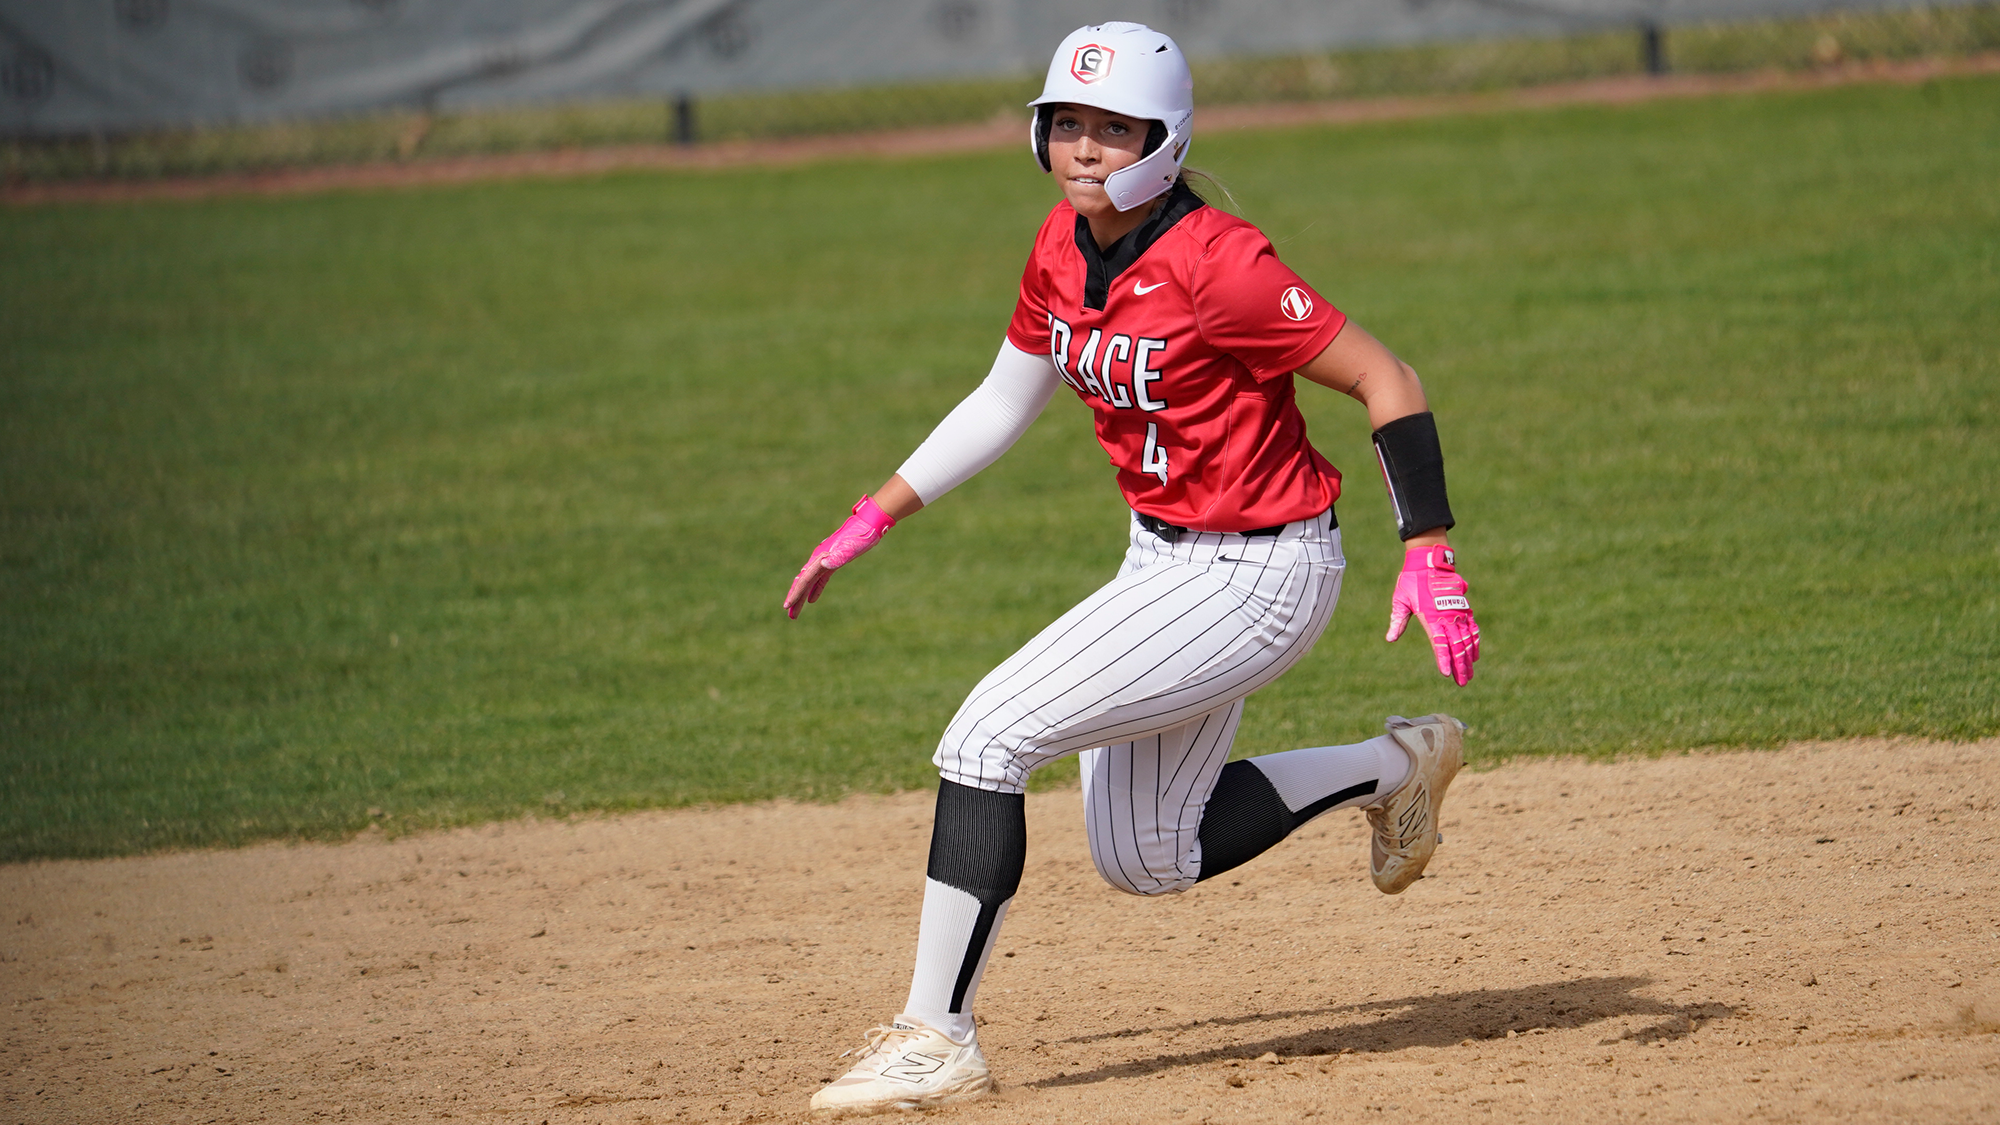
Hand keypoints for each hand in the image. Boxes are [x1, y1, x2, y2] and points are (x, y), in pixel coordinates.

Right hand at [783, 496, 896, 618]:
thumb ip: (838, 557)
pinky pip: (820, 579)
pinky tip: (812, 600)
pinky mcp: (832, 562)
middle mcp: (819, 560)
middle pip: (804, 582)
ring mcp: (824, 561)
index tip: (787, 606)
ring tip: (795, 612)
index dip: (795, 593)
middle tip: (790, 615)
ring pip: (810, 582)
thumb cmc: (860, 536)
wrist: (868, 525)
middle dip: (796, 599)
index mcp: (821, 558)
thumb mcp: (850, 548)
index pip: (805, 579)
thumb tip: (824, 564)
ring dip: (802, 596)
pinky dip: (816, 589)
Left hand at [1386, 543, 1478, 684]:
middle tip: (1463, 682)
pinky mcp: (1463, 606)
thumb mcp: (1400, 600)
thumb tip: (1390, 638)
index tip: (1447, 673)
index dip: (1443, 659)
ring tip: (1470, 674)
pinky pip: (1471, 627)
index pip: (1439, 643)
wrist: (1429, 559)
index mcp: (1430, 616)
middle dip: (1460, 665)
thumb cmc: (1411, 580)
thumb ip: (1398, 620)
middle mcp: (1447, 616)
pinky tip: (1475, 654)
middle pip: (1456, 645)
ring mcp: (1457, 611)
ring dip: (1468, 657)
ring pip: (1466, 639)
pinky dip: (1474, 641)